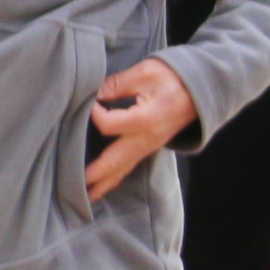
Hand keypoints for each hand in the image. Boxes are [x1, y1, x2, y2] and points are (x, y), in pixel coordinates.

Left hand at [86, 59, 199, 201]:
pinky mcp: (149, 148)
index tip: (88, 102)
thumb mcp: (145, 72)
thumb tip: (92, 94)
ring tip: (84, 196)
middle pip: (113, 162)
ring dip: (103, 183)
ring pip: (122, 169)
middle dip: (92, 174)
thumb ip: (117, 84)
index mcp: (145, 119)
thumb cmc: (173, 78)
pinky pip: (129, 166)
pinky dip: (114, 177)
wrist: (200, 91)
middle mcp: (146, 139)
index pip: (108, 124)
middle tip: (70, 185)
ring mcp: (148, 147)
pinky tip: (104, 184)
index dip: (93, 114)